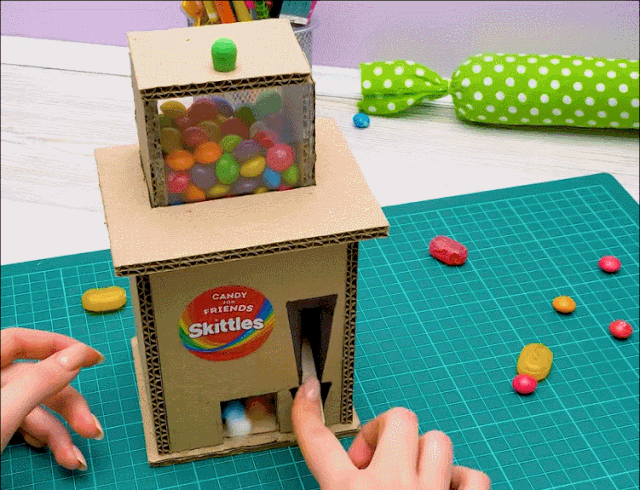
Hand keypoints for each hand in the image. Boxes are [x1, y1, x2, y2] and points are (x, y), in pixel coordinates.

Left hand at [1, 328, 104, 470]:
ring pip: (33, 407)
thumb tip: (77, 355)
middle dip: (67, 405)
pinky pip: (23, 425)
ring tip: (73, 459)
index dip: (59, 345)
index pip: (21, 341)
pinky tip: (56, 455)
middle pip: (35, 379)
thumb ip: (40, 380)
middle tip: (90, 428)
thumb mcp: (3, 414)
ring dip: (60, 433)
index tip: (93, 359)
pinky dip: (45, 441)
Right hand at [292, 377, 490, 489]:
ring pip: (437, 440)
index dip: (308, 412)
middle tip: (380, 461)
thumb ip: (338, 485)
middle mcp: (387, 487)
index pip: (318, 442)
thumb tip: (347, 468)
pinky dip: (462, 482)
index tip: (310, 388)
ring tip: (417, 481)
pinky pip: (473, 475)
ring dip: (425, 457)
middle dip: (389, 433)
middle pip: (397, 418)